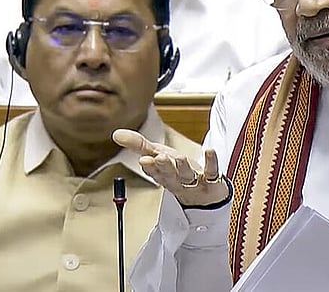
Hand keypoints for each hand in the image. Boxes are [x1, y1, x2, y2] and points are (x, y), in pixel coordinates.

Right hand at [112, 129, 229, 207]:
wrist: (203, 195)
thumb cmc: (178, 172)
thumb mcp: (157, 156)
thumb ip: (138, 145)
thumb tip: (116, 134)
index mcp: (163, 174)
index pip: (154, 171)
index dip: (150, 167)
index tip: (144, 160)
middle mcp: (177, 179)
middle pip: (169, 174)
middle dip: (164, 167)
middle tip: (158, 158)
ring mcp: (194, 181)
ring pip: (187, 175)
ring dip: (183, 167)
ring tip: (179, 157)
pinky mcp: (211, 180)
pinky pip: (212, 171)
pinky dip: (211, 161)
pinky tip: (210, 151)